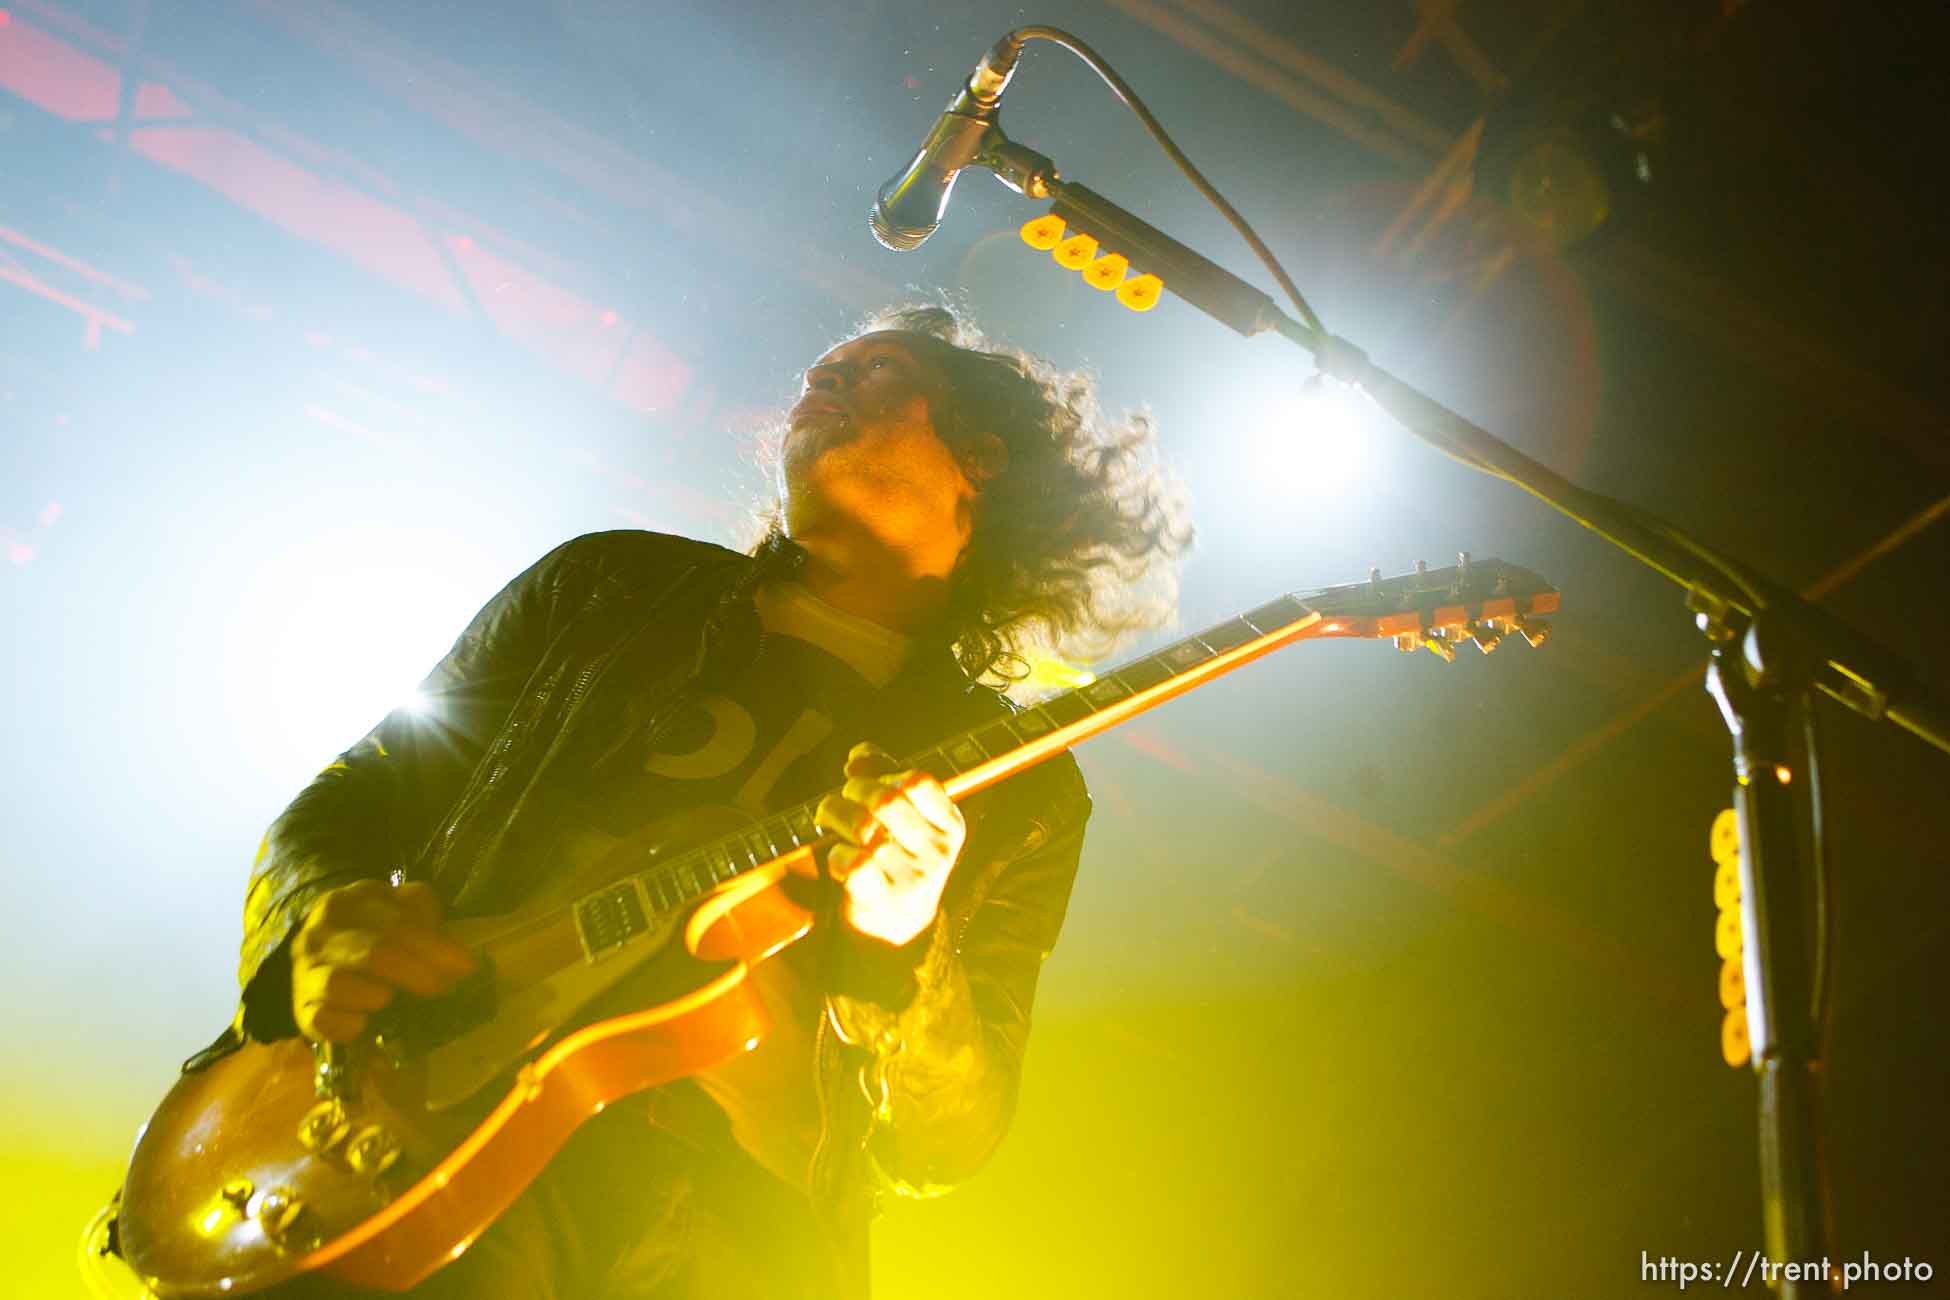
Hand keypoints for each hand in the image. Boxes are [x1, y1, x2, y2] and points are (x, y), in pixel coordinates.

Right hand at [290, 879, 476, 1042]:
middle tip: (442, 987)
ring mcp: (304, 971)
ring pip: (340, 985)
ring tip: (392, 998)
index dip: (435, 947)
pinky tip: (366, 1023)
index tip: (464, 966)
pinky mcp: (300, 1008)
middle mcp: (319, 933)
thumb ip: (421, 912)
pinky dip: (348, 1025)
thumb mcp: (396, 907)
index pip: (397, 923)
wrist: (320, 953)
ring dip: (377, 996)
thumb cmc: (371, 929)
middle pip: (375, 953)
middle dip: (418, 973)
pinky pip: (322, 1020)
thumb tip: (448, 945)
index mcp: (347, 901)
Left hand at [817, 742, 965, 945]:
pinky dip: (837, 854)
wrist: (899, 926)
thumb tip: (858, 755)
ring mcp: (912, 876)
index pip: (919, 781)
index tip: (865, 781)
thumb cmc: (899, 859)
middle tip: (839, 801)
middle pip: (886, 800)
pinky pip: (853, 862)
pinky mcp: (884, 899)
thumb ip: (886, 779)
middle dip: (852, 792)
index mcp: (949, 824)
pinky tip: (839, 858)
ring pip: (865, 828)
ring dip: (835, 816)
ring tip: (828, 820)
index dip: (883, 773)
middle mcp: (936, 850)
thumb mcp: (908, 820)